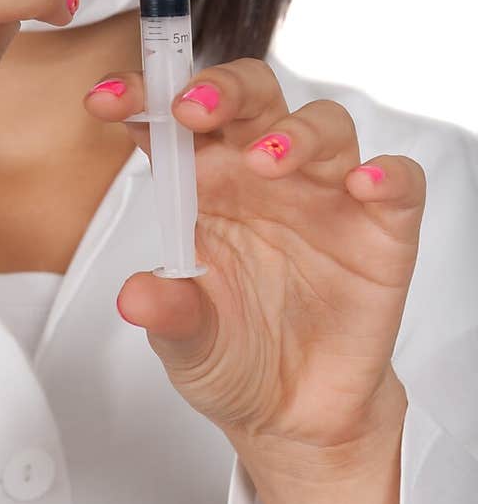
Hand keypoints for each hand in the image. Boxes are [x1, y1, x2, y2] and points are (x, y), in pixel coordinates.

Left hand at [85, 57, 423, 462]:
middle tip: (192, 109)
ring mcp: (326, 195)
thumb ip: (168, 313)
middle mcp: (264, 174)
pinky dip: (388, 174)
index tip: (105, 99)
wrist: (297, 415)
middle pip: (253, 97)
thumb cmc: (234, 356)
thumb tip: (134, 296)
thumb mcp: (187, 342)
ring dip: (295, 131)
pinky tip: (364, 185)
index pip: (172, 123)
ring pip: (324, 124)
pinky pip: (398, 182)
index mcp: (205, 184)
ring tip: (266, 161)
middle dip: (223, 88)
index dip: (142, 97)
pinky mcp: (381, 229)